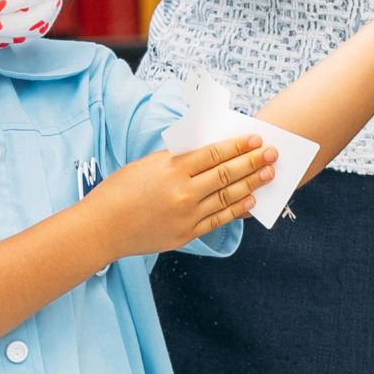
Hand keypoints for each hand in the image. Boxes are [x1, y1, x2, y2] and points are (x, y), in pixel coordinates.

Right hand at [84, 132, 274, 259]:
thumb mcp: (145, 165)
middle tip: (272, 153)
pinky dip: (236, 210)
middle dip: (252, 162)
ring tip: (268, 175)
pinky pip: (218, 220)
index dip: (238, 145)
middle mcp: (183, 193)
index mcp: (171, 170)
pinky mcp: (185, 234)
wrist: (101, 229)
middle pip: (226, 174)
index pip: (213, 154)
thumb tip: (206, 151)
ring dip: (251, 184)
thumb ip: (176, 159)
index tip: (256, 138)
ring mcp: (186, 216)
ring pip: (227, 197)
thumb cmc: (119, 191)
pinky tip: (250, 201)